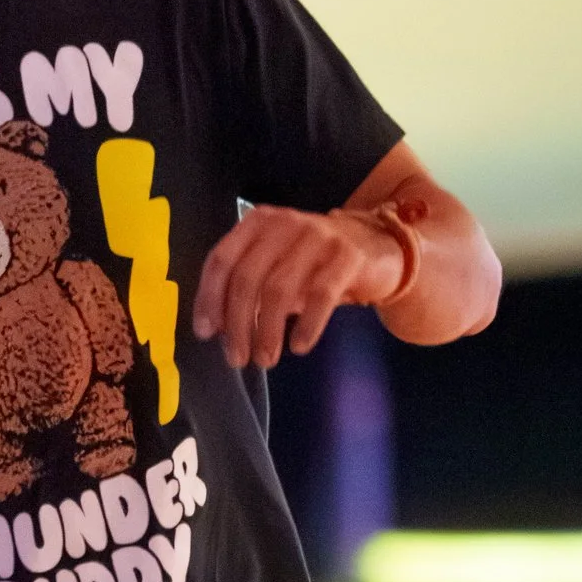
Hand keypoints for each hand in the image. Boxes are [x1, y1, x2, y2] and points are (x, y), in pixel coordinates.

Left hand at [192, 204, 404, 369]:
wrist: (375, 246)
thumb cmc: (313, 262)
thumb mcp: (274, 264)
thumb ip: (244, 286)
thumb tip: (214, 328)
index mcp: (258, 222)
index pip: (221, 260)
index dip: (209, 298)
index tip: (206, 333)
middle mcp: (285, 223)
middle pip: (247, 278)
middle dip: (237, 324)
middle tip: (237, 358)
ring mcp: (317, 236)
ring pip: (279, 290)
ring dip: (266, 332)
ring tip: (265, 359)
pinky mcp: (347, 255)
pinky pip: (320, 296)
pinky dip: (306, 326)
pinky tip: (299, 346)